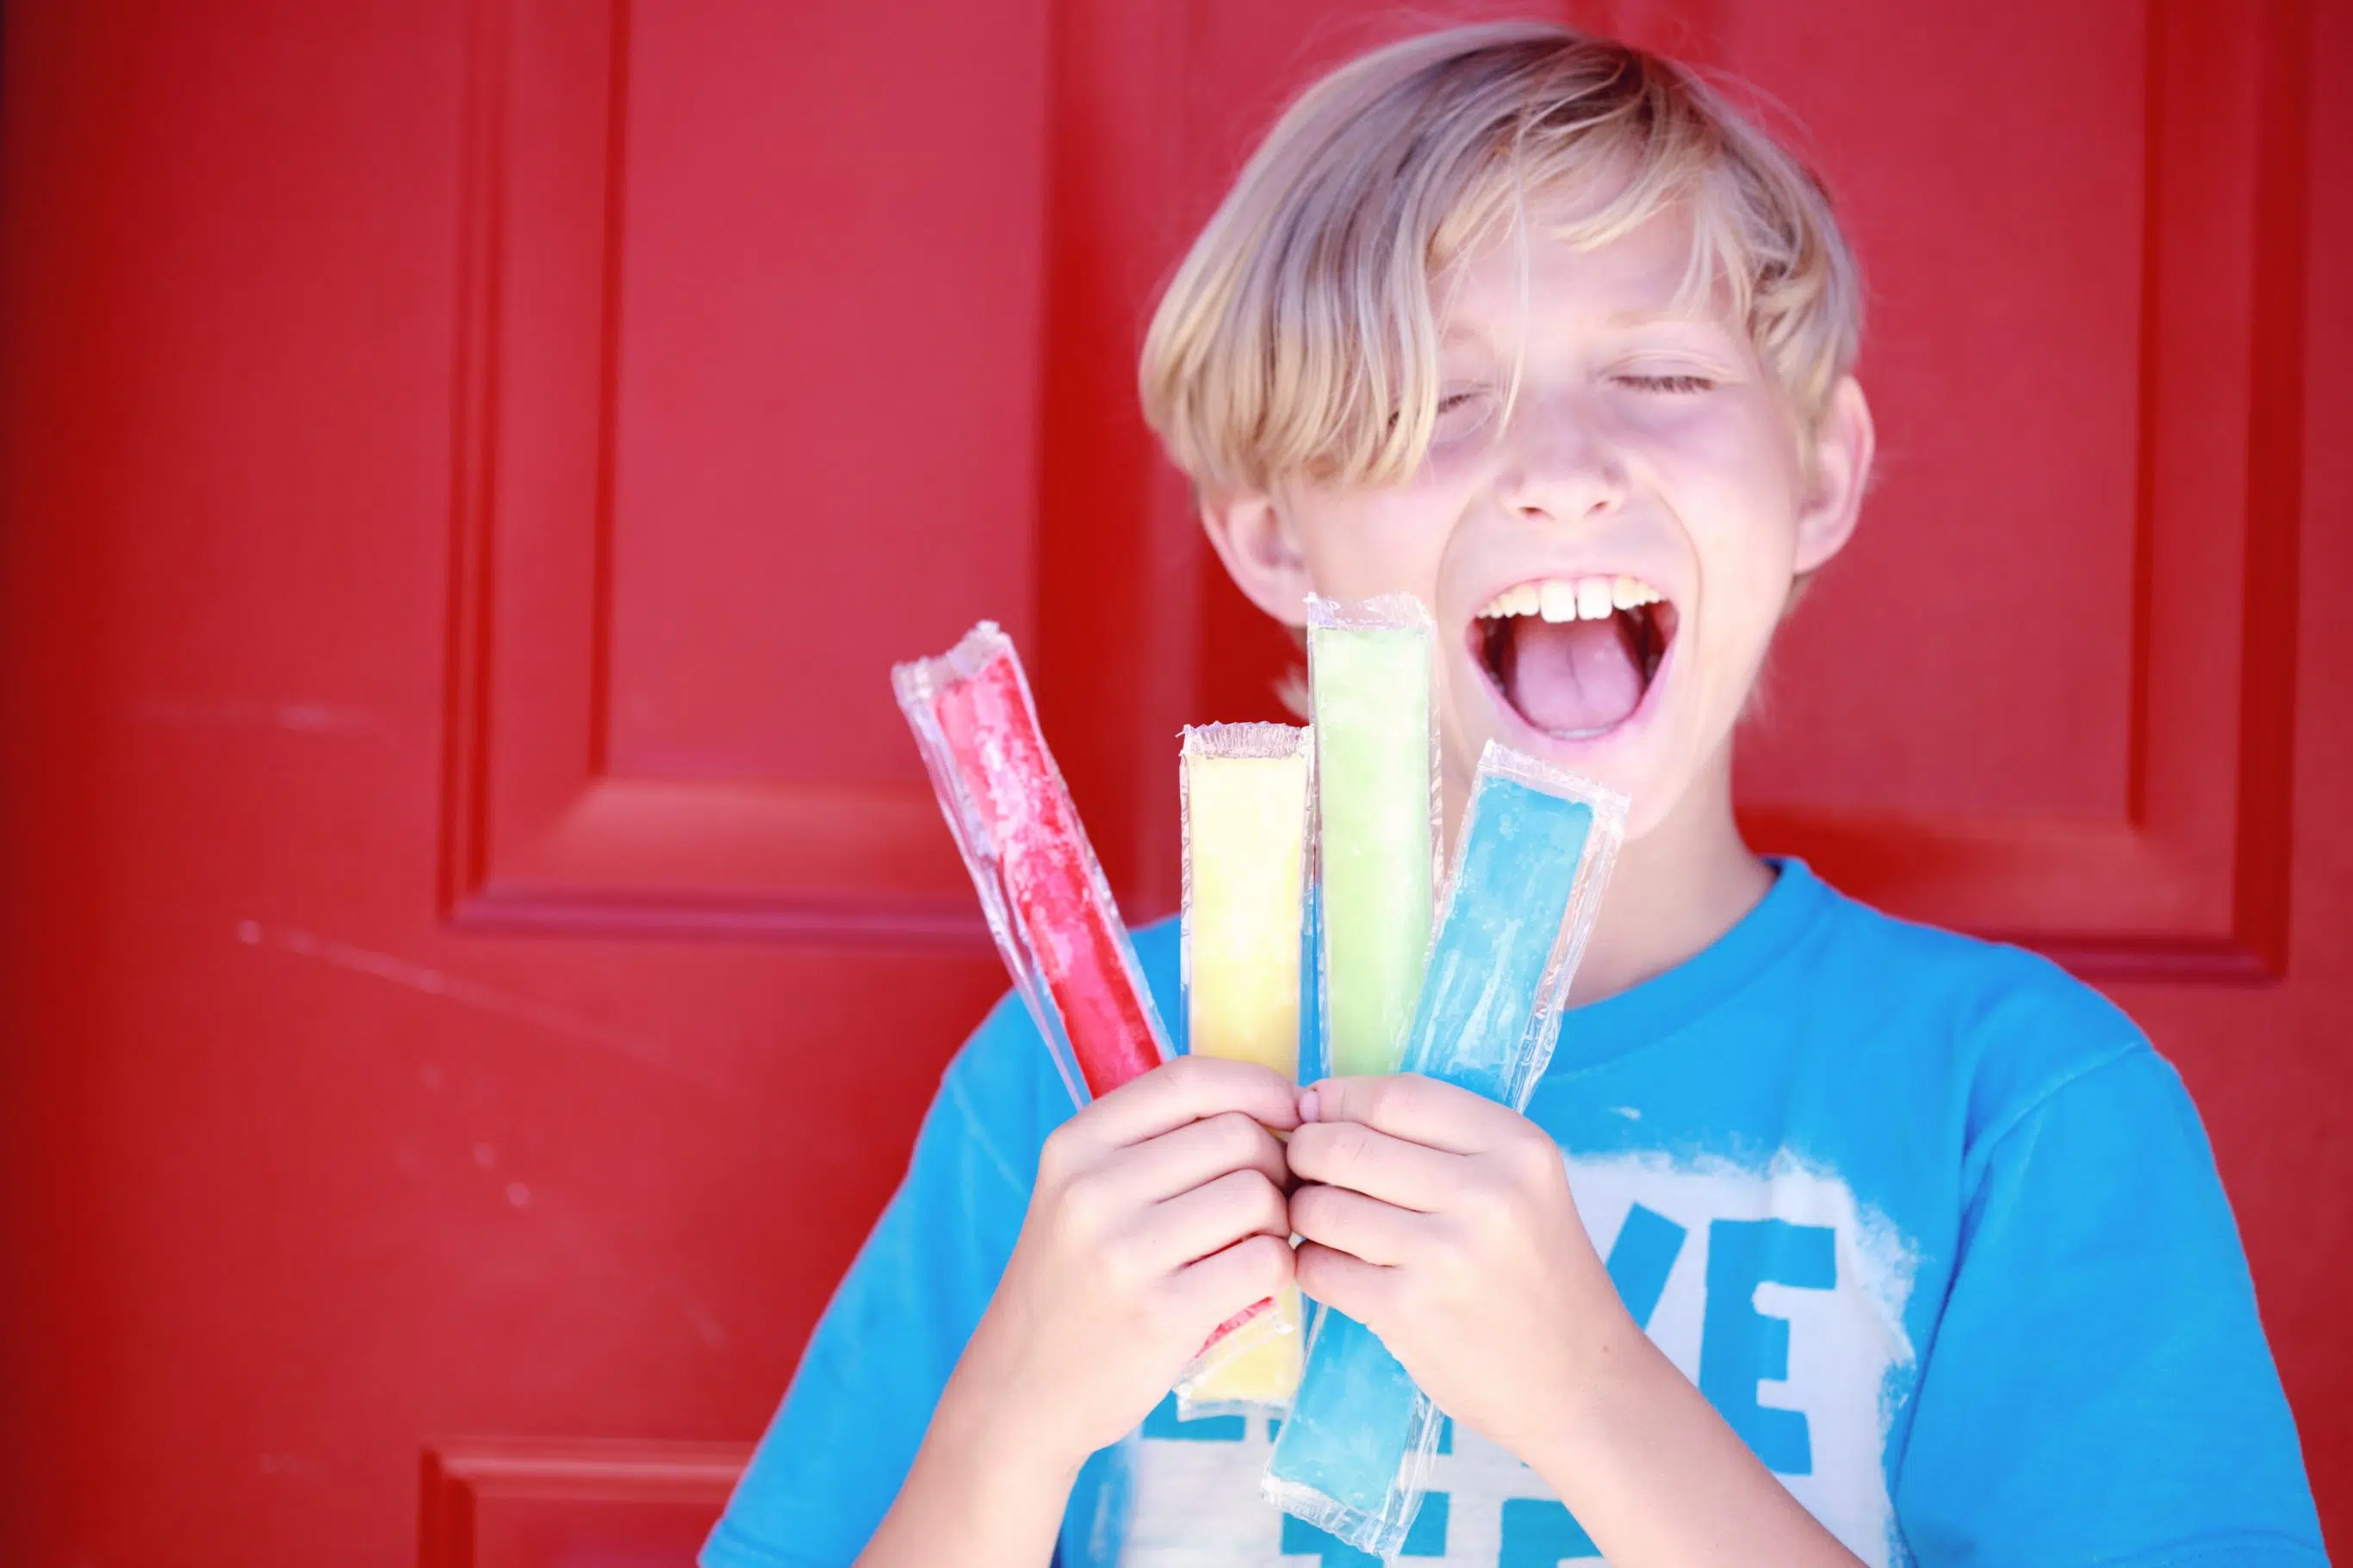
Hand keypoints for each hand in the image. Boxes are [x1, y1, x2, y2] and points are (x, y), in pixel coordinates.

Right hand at [950, 1055, 1299, 1469]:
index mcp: (1074, 1144)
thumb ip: (1154, 1142)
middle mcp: (1092, 1189)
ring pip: (1258, 1195)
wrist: (1021, 1388)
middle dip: (1275, 1163)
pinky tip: (1252, 1280)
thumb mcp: (1079, 1191)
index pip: (1189, 1078)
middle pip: (1237, 1136)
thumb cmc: (1072, 1281)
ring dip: (1279, 1218)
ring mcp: (1124, 1252)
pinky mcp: (1161, 1313)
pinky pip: (1264, 1261)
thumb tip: (1274, 1105)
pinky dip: (1278, 1267)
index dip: (1257, 1086)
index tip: (1288, 1112)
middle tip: (1268, 1199)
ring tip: (1255, 1242)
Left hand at [1285, 1073, 1630, 1460]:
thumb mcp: (1522, 1184)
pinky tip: (1335, 1267)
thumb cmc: (1536, 1274)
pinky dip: (1311, 1263)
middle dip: (1305, 1154)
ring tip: (1320, 1222)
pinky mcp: (1410, 1311)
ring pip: (1321, 1206)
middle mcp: (1488, 1194)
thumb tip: (1316, 1108)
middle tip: (1302, 1172)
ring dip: (1302, 1212)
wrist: (1581, 1383)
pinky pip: (1319, 1266)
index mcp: (1518, 1147)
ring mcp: (1447, 1255)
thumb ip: (1438, 1140)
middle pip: (1346, 1145)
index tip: (1314, 1113)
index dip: (1338, 1099)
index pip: (1396, 1096)